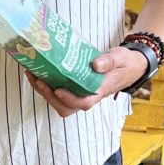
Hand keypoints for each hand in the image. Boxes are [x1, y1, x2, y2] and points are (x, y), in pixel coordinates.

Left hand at [25, 46, 148, 117]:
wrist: (130, 66)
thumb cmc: (125, 63)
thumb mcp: (120, 57)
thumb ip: (109, 61)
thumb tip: (94, 64)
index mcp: (100, 91)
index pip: (83, 103)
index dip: (69, 99)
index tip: (57, 89)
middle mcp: (88, 96)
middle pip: (66, 107)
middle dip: (49, 96)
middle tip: (38, 79)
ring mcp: (81, 94)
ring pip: (60, 103)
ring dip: (44, 91)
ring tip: (32, 74)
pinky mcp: (76, 89)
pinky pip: (59, 93)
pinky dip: (47, 85)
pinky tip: (39, 72)